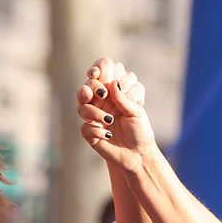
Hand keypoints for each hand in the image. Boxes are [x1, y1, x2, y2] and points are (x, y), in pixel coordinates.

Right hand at [76, 57, 156, 172]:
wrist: (138, 154)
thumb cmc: (139, 129)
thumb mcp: (136, 112)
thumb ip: (124, 98)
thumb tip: (113, 84)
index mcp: (113, 91)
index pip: (101, 72)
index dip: (98, 69)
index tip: (97, 73)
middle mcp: (100, 101)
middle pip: (87, 87)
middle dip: (91, 88)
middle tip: (102, 94)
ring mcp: (93, 116)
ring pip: (82, 107)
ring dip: (95, 113)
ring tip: (110, 120)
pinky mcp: (89, 132)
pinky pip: (85, 128)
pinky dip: (96, 131)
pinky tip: (108, 135)